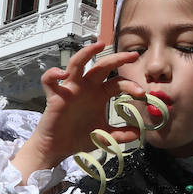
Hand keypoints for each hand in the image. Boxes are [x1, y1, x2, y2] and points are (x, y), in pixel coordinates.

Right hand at [13, 41, 145, 180]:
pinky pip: (49, 80)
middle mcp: (86, 87)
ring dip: (87, 52)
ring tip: (99, 45)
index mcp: (99, 94)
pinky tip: (62, 75)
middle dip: (117, 58)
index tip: (142, 95)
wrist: (59, 148)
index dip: (131, 85)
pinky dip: (53, 74)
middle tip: (134, 55)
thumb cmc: (80, 137)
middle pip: (102, 66)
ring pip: (77, 64)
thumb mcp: (105, 136)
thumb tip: (139, 133)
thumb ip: (121, 135)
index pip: (117, 82)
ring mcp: (70, 89)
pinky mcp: (55, 96)